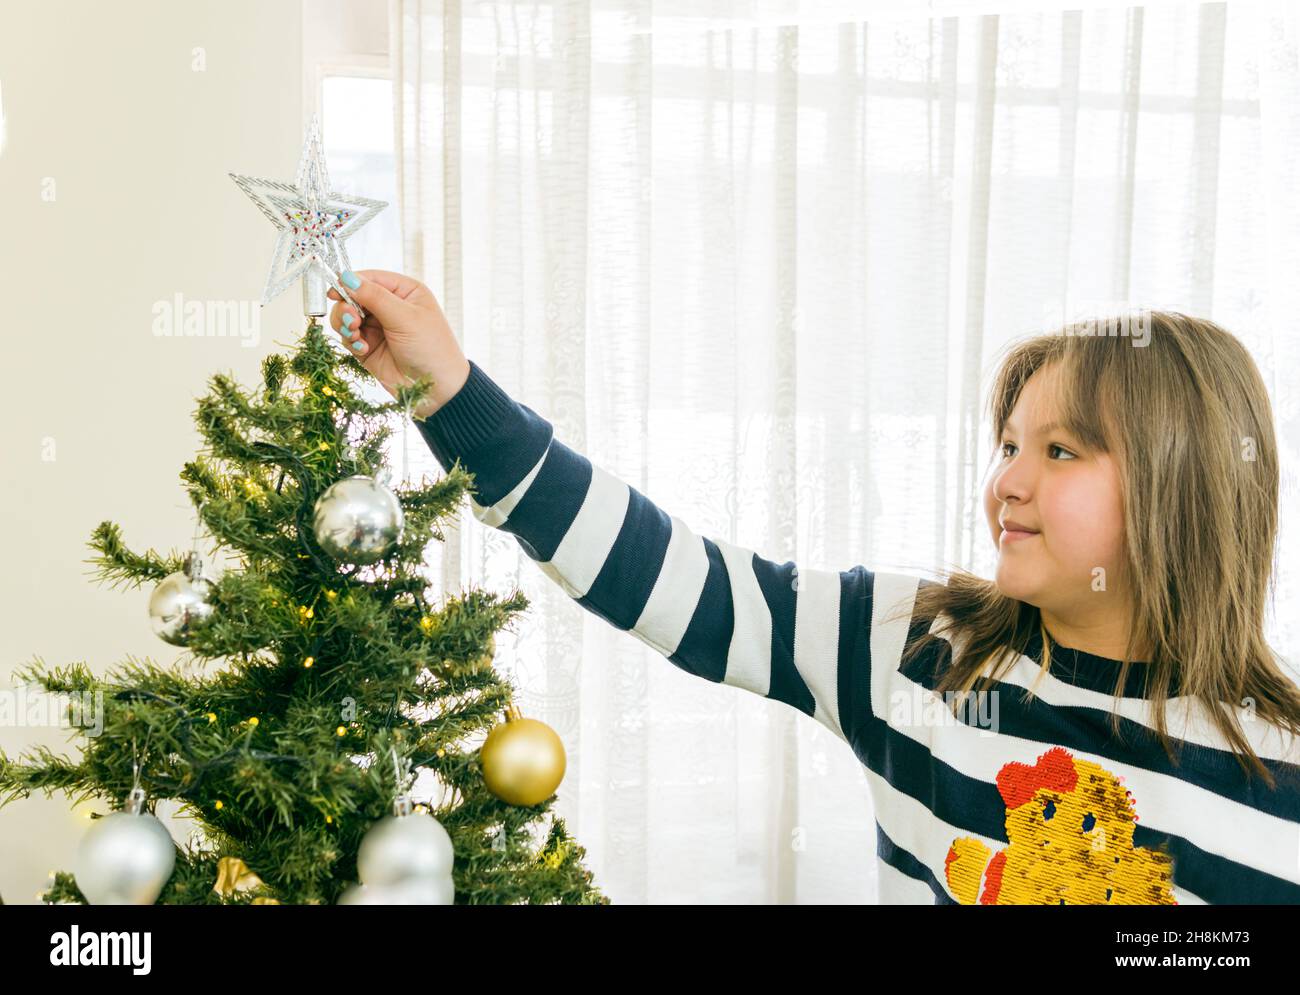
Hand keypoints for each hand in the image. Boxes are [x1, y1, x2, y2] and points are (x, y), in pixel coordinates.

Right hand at [327, 269, 470, 419]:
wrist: (436, 389)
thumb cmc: (431, 349)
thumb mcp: (405, 318)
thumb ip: (375, 297)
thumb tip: (346, 277)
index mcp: (405, 291)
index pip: (370, 278)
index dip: (350, 282)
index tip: (335, 292)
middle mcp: (390, 306)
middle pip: (353, 296)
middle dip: (347, 308)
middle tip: (352, 321)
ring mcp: (378, 327)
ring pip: (347, 317)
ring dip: (346, 325)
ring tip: (356, 336)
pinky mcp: (369, 346)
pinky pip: (349, 337)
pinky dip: (351, 342)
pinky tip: (363, 350)